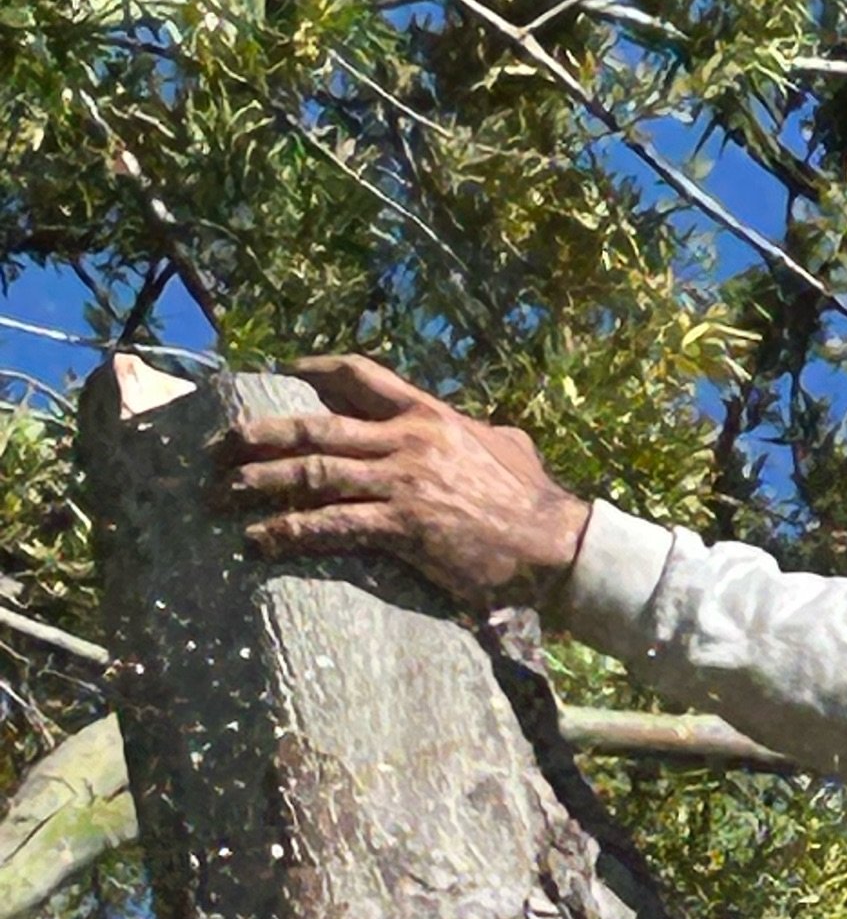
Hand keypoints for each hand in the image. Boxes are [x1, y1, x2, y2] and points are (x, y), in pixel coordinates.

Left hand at [213, 355, 592, 612]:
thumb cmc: (537, 503)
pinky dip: (289, 531)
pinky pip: (331, 526)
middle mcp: (407, 441)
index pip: (358, 376)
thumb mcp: (511, 447)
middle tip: (217, 447)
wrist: (556, 546)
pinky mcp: (403, 528)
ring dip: (259, 483)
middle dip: (258, 436)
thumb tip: (492, 434)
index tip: (278, 375)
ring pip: (312, 475)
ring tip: (221, 494)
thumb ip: (486, 434)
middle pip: (314, 427)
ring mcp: (402, 483)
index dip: (311, 372)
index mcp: (429, 414)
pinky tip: (260, 540)